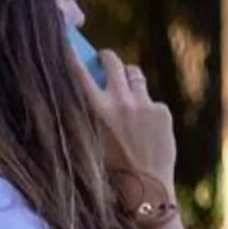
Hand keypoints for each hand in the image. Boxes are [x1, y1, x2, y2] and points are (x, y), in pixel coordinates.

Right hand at [84, 47, 177, 187]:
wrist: (145, 190)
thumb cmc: (110, 170)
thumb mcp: (87, 139)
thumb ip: (89, 113)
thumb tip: (89, 88)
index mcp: (94, 110)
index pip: (77, 71)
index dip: (70, 52)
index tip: (66, 38)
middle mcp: (119, 102)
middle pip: (113, 62)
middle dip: (107, 57)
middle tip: (105, 58)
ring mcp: (143, 104)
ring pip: (135, 76)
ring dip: (129, 80)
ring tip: (126, 95)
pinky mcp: (162, 111)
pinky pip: (151, 101)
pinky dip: (147, 109)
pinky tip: (145, 130)